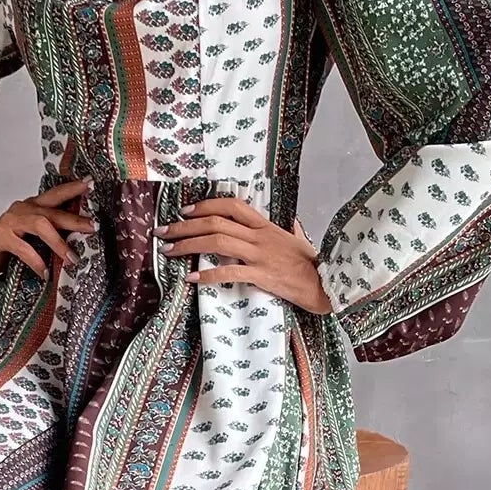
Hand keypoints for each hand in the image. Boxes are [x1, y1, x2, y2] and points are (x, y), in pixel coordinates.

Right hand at [0, 178, 95, 279]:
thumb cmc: (5, 247)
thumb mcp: (31, 240)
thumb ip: (48, 238)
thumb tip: (78, 247)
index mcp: (31, 207)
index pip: (55, 195)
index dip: (72, 189)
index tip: (90, 185)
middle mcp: (22, 210)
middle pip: (52, 211)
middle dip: (74, 220)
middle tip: (92, 227)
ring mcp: (10, 222)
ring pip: (40, 225)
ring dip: (58, 242)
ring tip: (72, 258)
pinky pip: (22, 247)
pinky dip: (36, 260)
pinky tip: (45, 272)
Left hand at [153, 197, 333, 314]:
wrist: (327, 284)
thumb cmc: (311, 265)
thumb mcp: (299, 241)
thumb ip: (291, 231)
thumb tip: (291, 224)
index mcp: (266, 226)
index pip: (232, 205)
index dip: (205, 205)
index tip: (185, 211)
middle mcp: (260, 236)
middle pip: (216, 222)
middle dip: (184, 226)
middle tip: (163, 232)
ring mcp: (260, 255)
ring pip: (217, 241)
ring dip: (188, 245)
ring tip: (169, 252)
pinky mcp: (262, 275)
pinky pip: (229, 271)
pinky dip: (207, 274)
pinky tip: (191, 277)